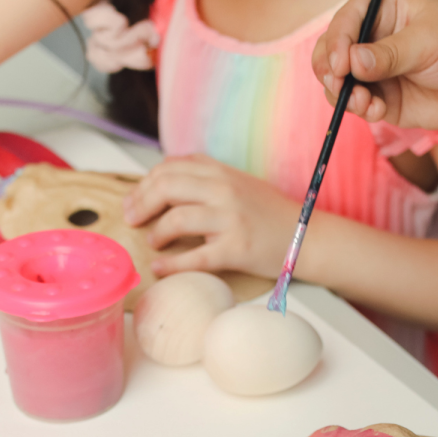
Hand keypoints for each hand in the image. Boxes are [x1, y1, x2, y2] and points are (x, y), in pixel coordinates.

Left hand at [123, 155, 296, 277]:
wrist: (307, 236)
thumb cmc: (270, 214)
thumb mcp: (238, 183)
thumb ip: (205, 177)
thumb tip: (163, 179)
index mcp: (221, 172)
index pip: (169, 168)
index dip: (144, 184)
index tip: (133, 200)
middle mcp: (224, 190)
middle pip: (166, 187)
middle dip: (140, 204)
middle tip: (131, 219)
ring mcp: (230, 219)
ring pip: (176, 219)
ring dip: (156, 232)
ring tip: (152, 241)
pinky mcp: (236, 249)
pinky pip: (195, 257)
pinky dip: (170, 264)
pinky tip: (159, 267)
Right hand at [312, 0, 437, 128]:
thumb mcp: (427, 42)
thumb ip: (389, 54)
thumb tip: (353, 63)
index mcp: (382, 9)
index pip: (346, 21)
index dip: (337, 42)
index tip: (341, 65)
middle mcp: (372, 39)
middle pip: (332, 52)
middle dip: (330, 70)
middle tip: (340, 84)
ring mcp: (374, 71)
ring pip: (338, 82)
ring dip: (342, 94)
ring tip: (362, 102)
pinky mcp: (381, 98)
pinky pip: (357, 105)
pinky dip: (360, 109)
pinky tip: (377, 109)